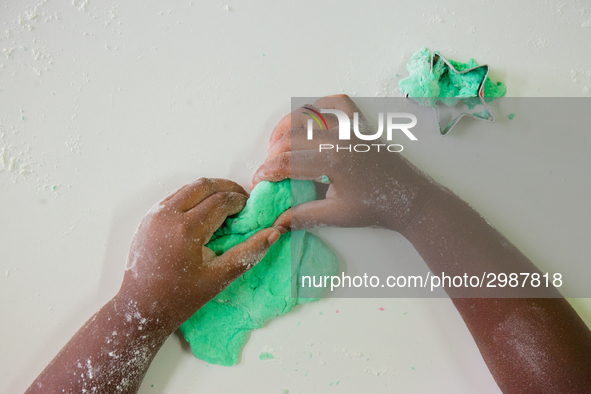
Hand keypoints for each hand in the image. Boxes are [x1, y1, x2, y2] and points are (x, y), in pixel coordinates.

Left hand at [119, 178, 280, 331]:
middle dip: (227, 189)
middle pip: (204, 186)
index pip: (221, 201)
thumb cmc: (180, 297)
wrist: (141, 306)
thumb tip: (273, 233)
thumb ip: (248, 253)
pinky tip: (203, 214)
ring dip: (209, 191)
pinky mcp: (148, 218)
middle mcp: (168, 215)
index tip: (250, 209)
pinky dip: (193, 198)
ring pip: (188, 188)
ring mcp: (155, 215)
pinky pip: (175, 197)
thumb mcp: (219, 278)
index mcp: (187, 230)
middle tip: (241, 202)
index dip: (239, 201)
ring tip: (224, 207)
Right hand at [251, 94, 440, 231]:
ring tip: (276, 145)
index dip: (266, 172)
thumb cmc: (376, 208)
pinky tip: (308, 119)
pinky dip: (319, 106)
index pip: (287, 162)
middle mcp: (340, 138)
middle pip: (292, 137)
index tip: (256, 182)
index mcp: (333, 161)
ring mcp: (351, 127)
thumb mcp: (337, 216)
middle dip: (272, 153)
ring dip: (287, 127)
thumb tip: (276, 222)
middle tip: (266, 170)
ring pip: (308, 116)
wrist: (410, 199)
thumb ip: (303, 216)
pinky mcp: (360, 125)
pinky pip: (336, 103)